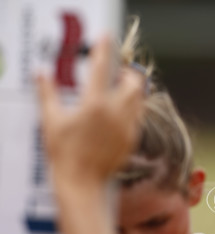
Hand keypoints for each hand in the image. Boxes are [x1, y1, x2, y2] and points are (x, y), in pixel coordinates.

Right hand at [36, 36, 144, 185]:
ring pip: (140, 99)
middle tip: (117, 73)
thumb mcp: (52, 121)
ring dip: (133, 90)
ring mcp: (128, 127)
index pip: (102, 68)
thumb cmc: (65, 153)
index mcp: (95, 105)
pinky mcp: (133, 139)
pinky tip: (122, 113)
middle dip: (128, 73)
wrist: (83, 182)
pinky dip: (134, 109)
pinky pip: (139, 117)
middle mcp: (116, 113)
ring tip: (120, 91)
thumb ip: (48, 94)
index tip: (106, 38)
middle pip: (134, 82)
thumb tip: (42, 74)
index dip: (104, 50)